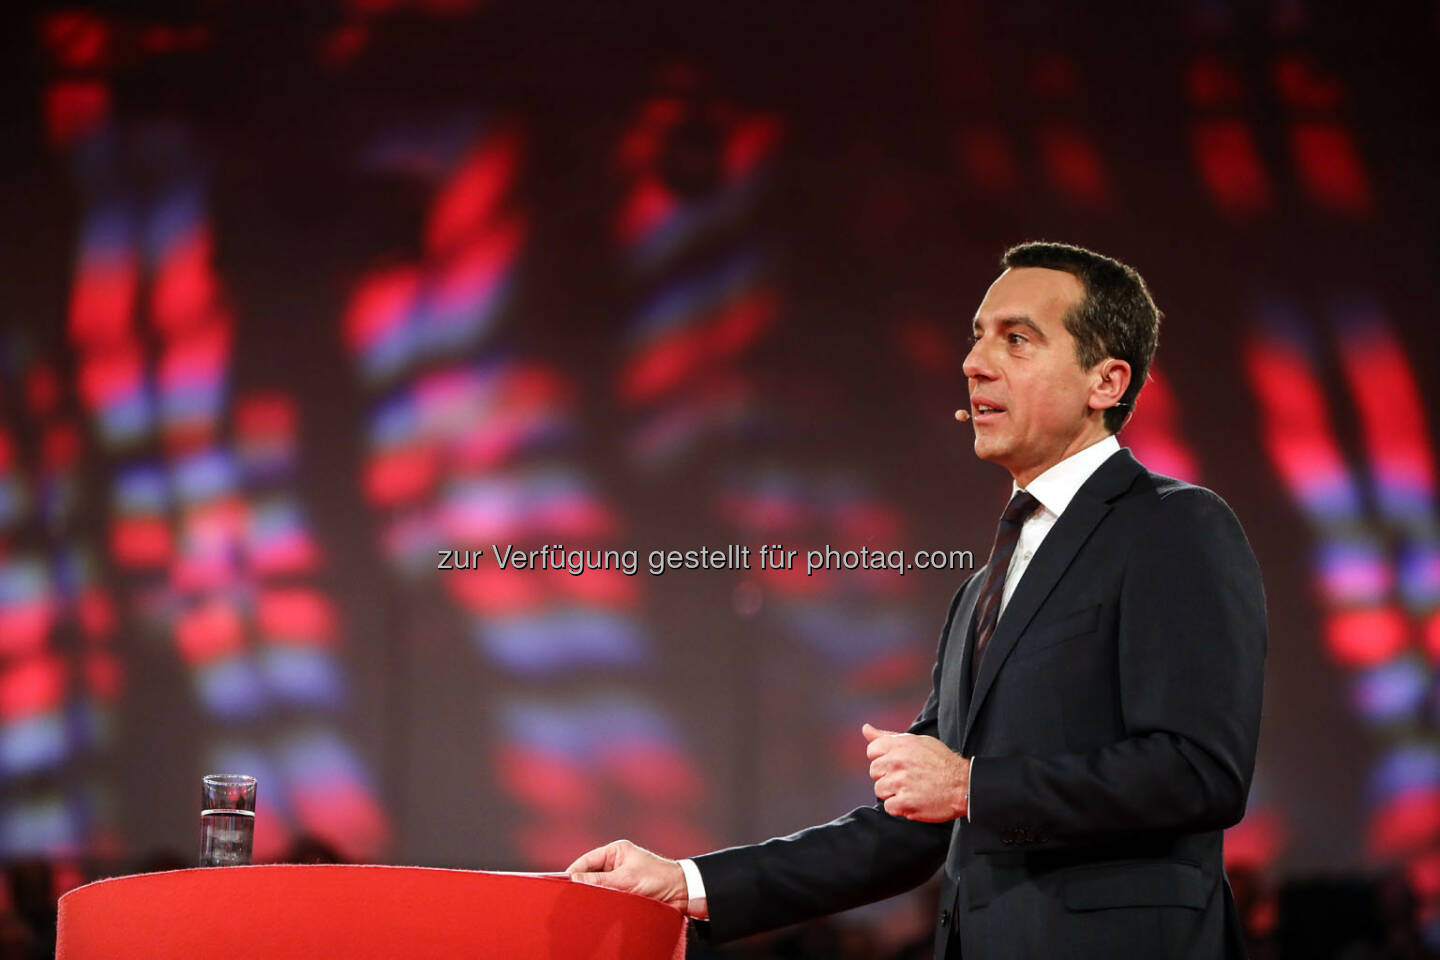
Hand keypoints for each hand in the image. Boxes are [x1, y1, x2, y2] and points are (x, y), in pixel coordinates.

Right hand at [566, 840, 690, 912]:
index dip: (574, 873)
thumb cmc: (658, 878)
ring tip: (582, 903)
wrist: (682, 893)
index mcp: (616, 851)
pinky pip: (607, 896)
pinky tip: (595, 908)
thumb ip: (599, 880)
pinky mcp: (624, 892)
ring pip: (597, 887)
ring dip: (592, 895)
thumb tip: (574, 880)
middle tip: (569, 897)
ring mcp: (619, 878)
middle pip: (590, 874)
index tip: (562, 885)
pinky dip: (601, 902)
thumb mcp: (626, 879)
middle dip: (581, 885)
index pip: (587, 860)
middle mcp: (616, 863)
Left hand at [863, 722, 969, 821]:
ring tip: (911, 790)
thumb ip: (889, 737)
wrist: (964, 785)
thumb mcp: (918, 742)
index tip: (896, 765)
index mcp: (900, 744)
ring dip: (893, 793)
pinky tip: (914, 801)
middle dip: (887, 776)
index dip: (882, 759)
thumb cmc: (942, 762)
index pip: (872, 750)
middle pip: (874, 772)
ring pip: (880, 790)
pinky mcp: (905, 801)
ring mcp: (900, 782)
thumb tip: (866, 729)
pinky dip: (900, 808)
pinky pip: (889, 807)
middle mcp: (898, 761)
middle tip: (907, 778)